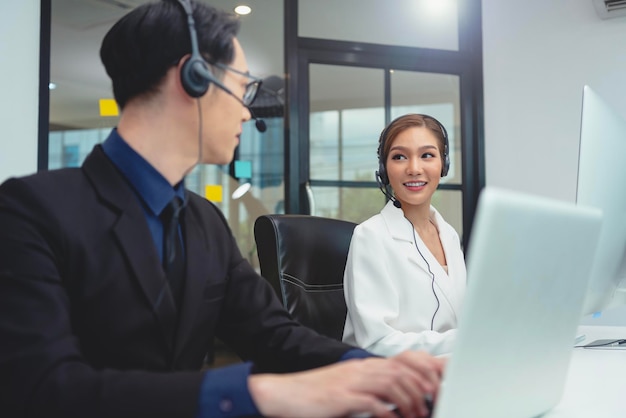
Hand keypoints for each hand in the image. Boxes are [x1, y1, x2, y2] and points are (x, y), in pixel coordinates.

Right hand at [248, 350, 443, 417]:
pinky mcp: (341, 397)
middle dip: (421, 386)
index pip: (401, 362)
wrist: (285, 393)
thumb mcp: (347, 386)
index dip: (422, 372)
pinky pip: (371, 401)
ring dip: (408, 400)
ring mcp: (351, 382)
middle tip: (433, 402)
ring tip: (416, 414)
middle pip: (400, 371)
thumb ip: (370, 388)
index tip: (436, 386)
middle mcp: (360, 370)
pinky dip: (386, 411)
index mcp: (363, 367)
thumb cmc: (315, 393)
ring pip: (391, 384)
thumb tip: (392, 399)